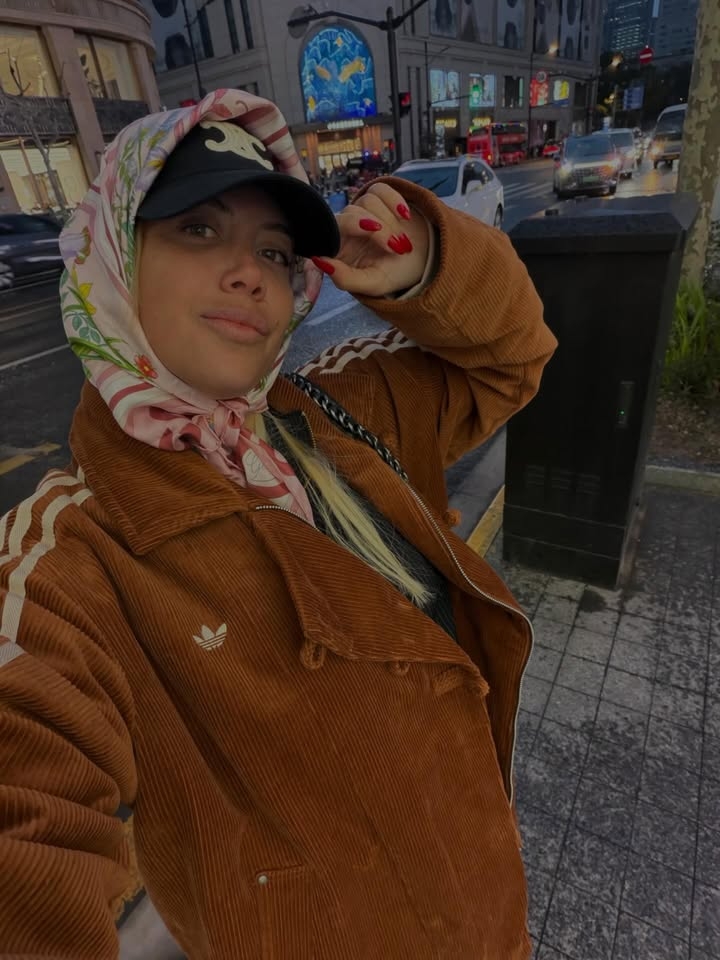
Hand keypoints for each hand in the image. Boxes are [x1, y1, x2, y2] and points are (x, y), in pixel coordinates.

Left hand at [311, 182, 428, 297]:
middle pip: (353, 213)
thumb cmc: (394, 275)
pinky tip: (405, 217)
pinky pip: (380, 189)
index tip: (376, 232)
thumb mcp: (372, 284)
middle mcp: (347, 227)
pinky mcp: (378, 198)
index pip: (333, 229)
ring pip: (368, 201)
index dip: (355, 227)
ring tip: (405, 243)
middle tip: (397, 248)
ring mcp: (362, 211)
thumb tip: (320, 262)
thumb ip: (345, 279)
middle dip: (380, 231)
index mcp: (338, 249)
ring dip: (391, 222)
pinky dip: (395, 201)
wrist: (423, 264)